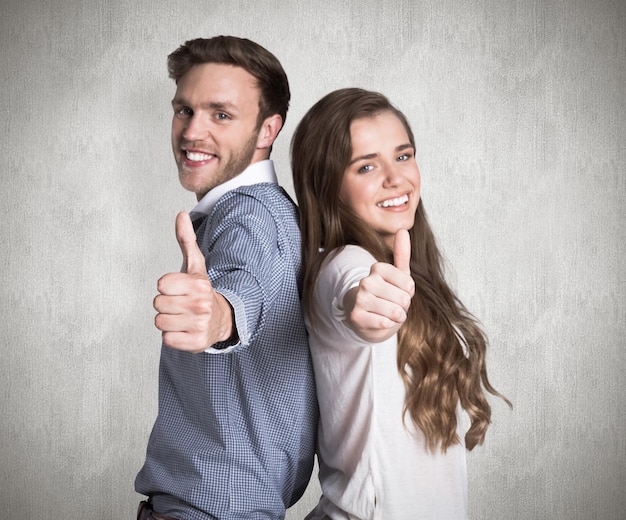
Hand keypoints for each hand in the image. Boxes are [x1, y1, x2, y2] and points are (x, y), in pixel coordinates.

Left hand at [154, 212, 233, 352]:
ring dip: (168, 320)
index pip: (160, 285)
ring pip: (160, 321)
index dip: (166, 287)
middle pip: (158, 304)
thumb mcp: (195, 265)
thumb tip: (181, 214)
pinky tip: (185, 330)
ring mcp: (199, 324)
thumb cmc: (200, 291)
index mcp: (199, 284)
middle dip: (166, 304)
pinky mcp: (196, 343)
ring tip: (182, 317)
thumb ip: (186, 240)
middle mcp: (201, 304)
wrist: (221, 319)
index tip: (179, 289)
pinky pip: (167, 339)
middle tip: (180, 304)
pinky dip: (173, 336)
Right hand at [345, 229, 414, 342]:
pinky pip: (385, 323)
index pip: (408, 284)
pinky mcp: (356, 316)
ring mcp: (359, 298)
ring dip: (397, 317)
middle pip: (403, 299)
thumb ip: (402, 254)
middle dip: (403, 306)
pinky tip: (379, 321)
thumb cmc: (386, 295)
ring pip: (395, 312)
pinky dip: (387, 325)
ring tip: (388, 313)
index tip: (398, 291)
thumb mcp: (398, 275)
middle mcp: (365, 281)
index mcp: (377, 268)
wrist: (366, 317)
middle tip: (392, 304)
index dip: (408, 292)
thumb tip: (403, 229)